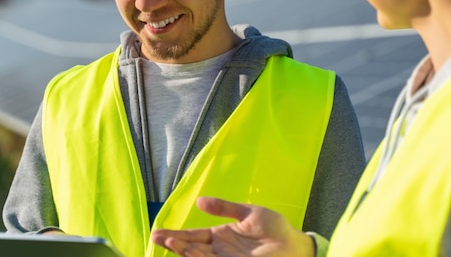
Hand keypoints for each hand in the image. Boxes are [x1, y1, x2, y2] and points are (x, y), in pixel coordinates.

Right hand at [151, 197, 314, 256]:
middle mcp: (219, 249)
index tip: (158, 232)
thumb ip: (224, 207)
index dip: (176, 234)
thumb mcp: (247, 213)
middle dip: (174, 243)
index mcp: (221, 235)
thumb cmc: (274, 227)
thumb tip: (199, 200)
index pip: (193, 235)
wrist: (293, 244)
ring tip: (169, 242)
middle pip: (191, 247)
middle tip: (156, 238)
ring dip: (183, 251)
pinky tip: (189, 253)